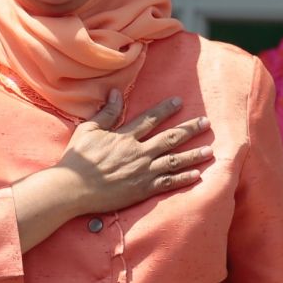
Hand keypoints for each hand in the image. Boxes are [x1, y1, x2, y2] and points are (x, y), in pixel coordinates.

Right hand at [55, 92, 210, 216]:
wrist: (72, 188)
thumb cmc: (77, 159)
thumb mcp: (88, 130)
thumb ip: (106, 113)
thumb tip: (115, 92)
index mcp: (125, 137)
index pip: (150, 119)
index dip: (166, 110)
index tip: (180, 102)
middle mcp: (138, 152)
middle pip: (170, 138)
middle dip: (190, 129)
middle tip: (206, 123)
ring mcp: (142, 172)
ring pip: (174, 161)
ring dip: (193, 155)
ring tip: (209, 151)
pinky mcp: (142, 190)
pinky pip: (168, 183)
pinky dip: (183, 179)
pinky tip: (197, 175)